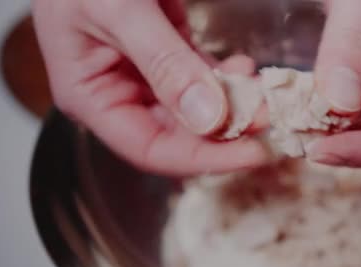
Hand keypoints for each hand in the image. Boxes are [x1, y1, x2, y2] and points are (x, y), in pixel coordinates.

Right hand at [32, 0, 267, 175]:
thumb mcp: (119, 11)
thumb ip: (164, 63)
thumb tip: (209, 118)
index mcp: (91, 97)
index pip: (151, 148)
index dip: (203, 158)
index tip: (251, 153)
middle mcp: (118, 94)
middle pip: (178, 135)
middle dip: (226, 132)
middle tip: (269, 122)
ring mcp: (143, 75)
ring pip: (195, 109)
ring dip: (231, 106)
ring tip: (263, 94)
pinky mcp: (166, 54)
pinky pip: (200, 78)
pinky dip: (225, 78)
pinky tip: (245, 71)